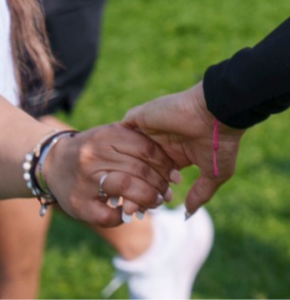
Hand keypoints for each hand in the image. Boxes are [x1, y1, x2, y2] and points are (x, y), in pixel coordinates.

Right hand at [38, 125, 180, 225]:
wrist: (52, 164)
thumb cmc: (93, 150)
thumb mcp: (111, 136)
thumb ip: (138, 143)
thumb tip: (173, 169)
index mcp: (105, 136)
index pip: (146, 149)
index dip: (165, 164)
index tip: (175, 174)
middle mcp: (93, 157)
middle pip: (139, 170)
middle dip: (160, 183)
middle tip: (168, 191)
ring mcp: (84, 181)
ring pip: (127, 188)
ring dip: (148, 198)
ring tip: (156, 201)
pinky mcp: (77, 204)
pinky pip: (107, 215)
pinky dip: (124, 216)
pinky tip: (130, 212)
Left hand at [123, 85, 242, 214]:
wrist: (217, 112)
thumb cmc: (220, 142)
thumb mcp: (216, 173)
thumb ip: (201, 193)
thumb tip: (188, 214)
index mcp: (177, 154)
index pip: (156, 177)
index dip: (150, 193)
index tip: (144, 209)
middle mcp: (162, 143)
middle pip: (139, 169)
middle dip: (134, 189)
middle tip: (129, 207)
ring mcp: (150, 129)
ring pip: (127, 154)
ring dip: (122, 171)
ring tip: (117, 192)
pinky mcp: (140, 117)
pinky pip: (120, 133)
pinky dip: (115, 147)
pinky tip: (110, 165)